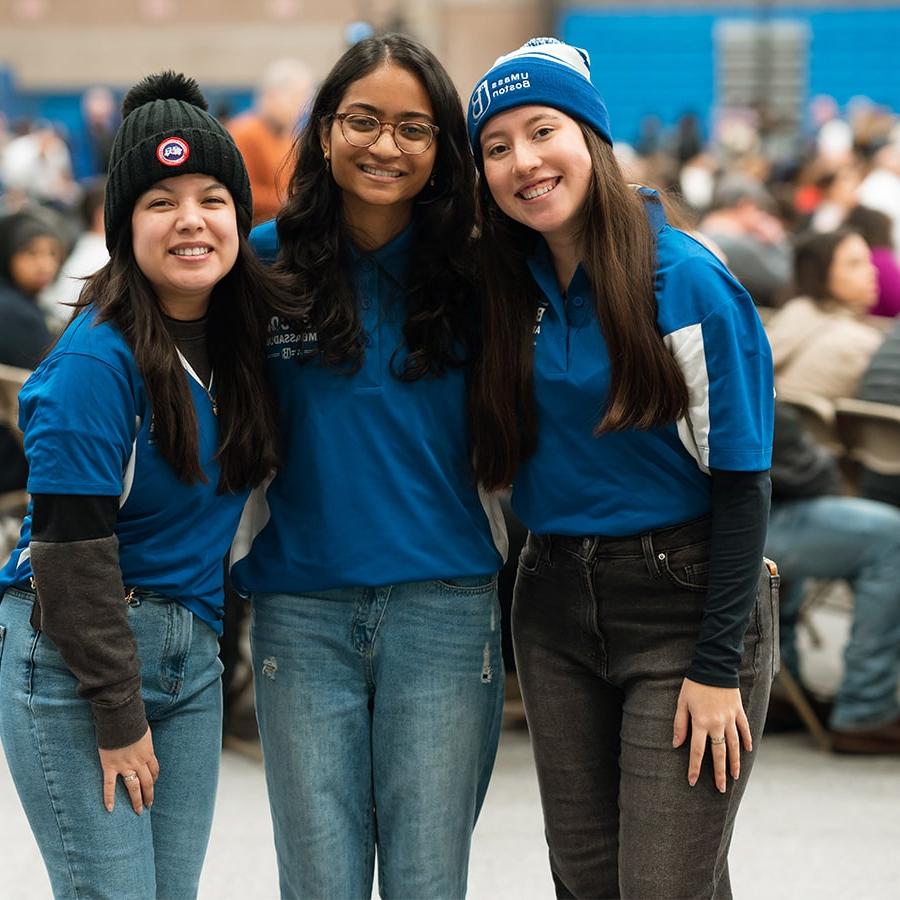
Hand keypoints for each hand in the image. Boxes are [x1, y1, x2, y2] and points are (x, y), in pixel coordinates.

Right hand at [98, 727, 159, 813]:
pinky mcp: (110, 767)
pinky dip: (109, 798)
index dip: (154, 779)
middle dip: (149, 794)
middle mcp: (139, 762)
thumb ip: (143, 740)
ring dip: (137, 800)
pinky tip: (110, 809)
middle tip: (149, 805)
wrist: (120, 719)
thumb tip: (141, 740)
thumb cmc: (132, 722)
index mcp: (148, 753)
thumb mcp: (144, 731)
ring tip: (138, 811)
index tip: (153, 784)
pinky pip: (109, 785)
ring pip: (133, 787)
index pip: (154, 770)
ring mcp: (125, 766)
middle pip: (147, 782)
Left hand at [672, 678, 751, 792]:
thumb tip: (676, 744)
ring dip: (735, 762)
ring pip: (734, 746)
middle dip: (719, 773)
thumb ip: (680, 724)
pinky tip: (748, 751)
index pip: (696, 751)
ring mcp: (730, 719)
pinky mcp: (739, 711)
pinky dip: (747, 740)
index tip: (692, 782)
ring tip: (735, 776)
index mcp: (701, 723)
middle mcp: (717, 724)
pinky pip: (745, 729)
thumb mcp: (681, 703)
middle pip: (719, 754)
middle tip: (720, 789)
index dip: (694, 768)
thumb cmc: (694, 684)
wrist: (714, 666)